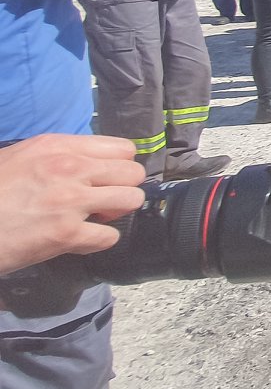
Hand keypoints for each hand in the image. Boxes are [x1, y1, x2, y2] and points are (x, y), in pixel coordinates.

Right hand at [0, 134, 145, 275]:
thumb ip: (58, 157)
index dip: (118, 166)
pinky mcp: (65, 235)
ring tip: (92, 218)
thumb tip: (90, 164)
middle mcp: (69, 168)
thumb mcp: (20, 158)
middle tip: (101, 201)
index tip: (106, 178)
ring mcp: (70, 202)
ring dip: (116, 213)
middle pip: (133, 173)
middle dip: (122, 188)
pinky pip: (109, 237)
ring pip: (131, 200)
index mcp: (57, 147)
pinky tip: (77, 240)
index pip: (122, 148)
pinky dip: (97, 241)